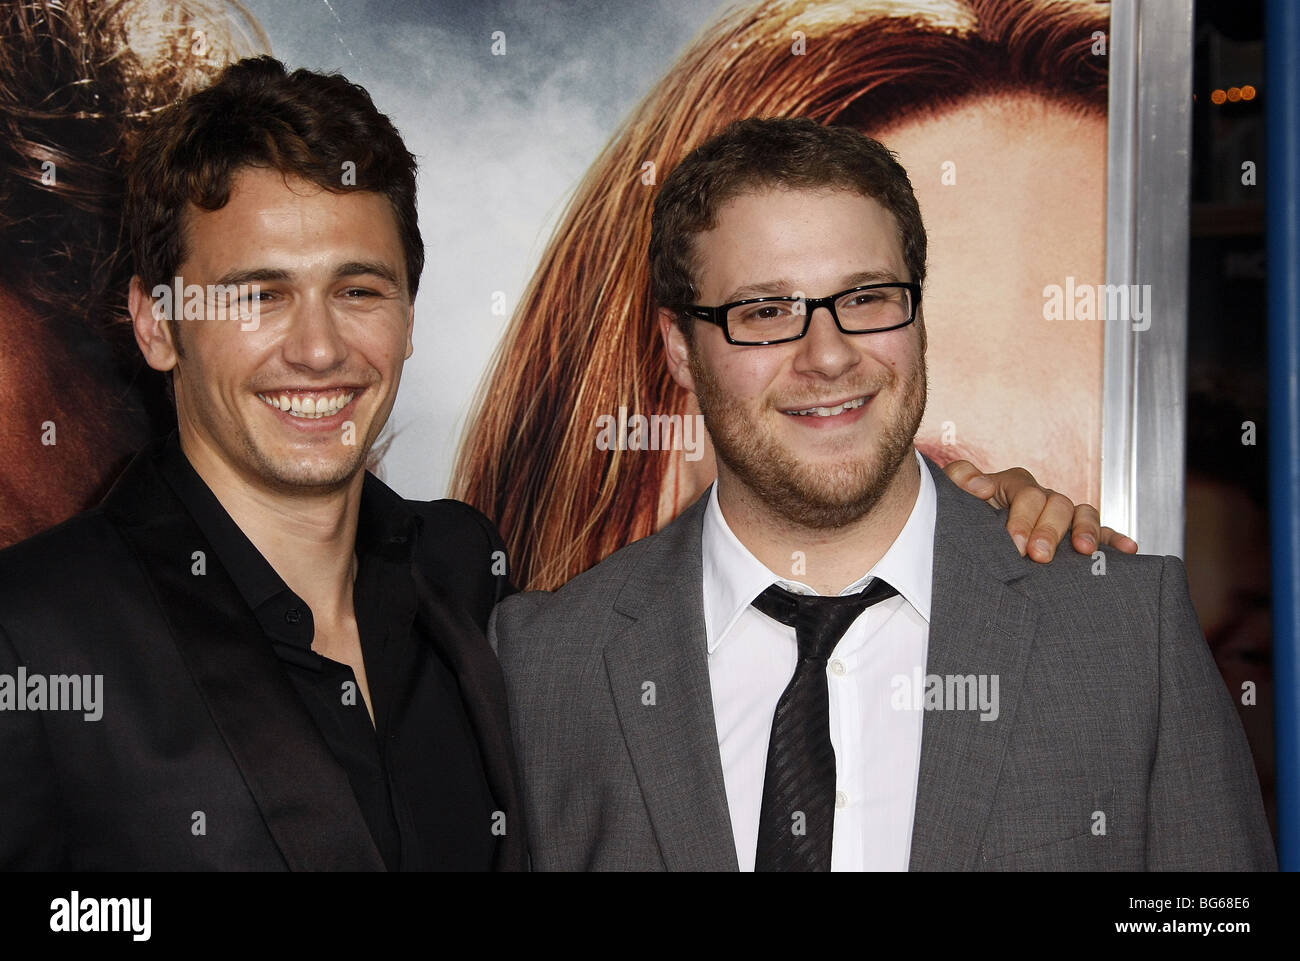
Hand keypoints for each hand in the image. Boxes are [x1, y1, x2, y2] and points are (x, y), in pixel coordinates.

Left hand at [942, 460, 1138, 561]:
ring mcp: (1062, 516)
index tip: (1014, 543)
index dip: (1022, 517)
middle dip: (1049, 530)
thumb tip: (980, 486)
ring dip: (1086, 531)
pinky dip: (1115, 539)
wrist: (972, 536)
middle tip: (1039, 555)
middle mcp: (1043, 498)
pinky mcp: (1078, 535)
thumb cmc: (965, 515)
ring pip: (1082, 514)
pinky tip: (1129, 549)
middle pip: (1056, 504)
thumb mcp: (955, 494)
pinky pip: (1102, 533)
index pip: (1025, 493)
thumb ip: (960, 479)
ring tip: (1084, 550)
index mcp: (1015, 486)